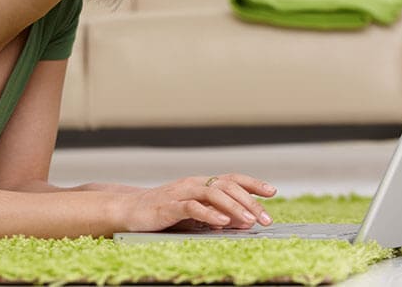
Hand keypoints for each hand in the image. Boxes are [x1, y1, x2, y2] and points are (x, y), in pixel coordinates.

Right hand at [116, 174, 276, 232]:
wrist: (129, 211)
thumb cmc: (163, 213)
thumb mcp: (195, 214)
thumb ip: (218, 215)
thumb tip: (244, 221)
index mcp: (200, 183)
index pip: (231, 178)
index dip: (252, 183)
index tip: (272, 191)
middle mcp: (193, 184)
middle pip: (226, 186)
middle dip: (249, 201)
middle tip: (265, 217)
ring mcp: (180, 193)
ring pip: (213, 194)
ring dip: (234, 208)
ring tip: (249, 220)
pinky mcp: (169, 206)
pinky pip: (192, 207)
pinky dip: (209, 214)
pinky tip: (222, 223)